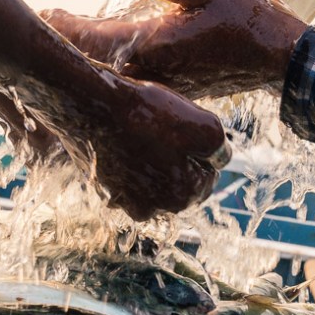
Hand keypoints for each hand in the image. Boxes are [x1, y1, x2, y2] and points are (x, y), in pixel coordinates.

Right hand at [0, 51, 227, 221]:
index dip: (201, 149)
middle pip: (177, 181)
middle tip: (164, 127)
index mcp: (181, 199)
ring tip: (142, 129)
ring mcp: (121, 201)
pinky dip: (127, 157)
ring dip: (151, 159)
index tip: (186, 127)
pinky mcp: (100, 187)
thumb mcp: (207, 126)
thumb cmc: (149, 114)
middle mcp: (151, 210)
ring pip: (150, 178)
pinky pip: (124, 173)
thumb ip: (221, 150)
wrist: (92, 104)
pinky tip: (123, 135)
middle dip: (177, 158)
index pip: (206, 176)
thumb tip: (219, 160)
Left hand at [44, 0, 307, 99]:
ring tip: (73, 34)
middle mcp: (146, 73)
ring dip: (90, 54)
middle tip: (47, 24)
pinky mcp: (171, 91)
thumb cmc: (243, 18)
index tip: (40, 13)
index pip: (86, 36)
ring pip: (111, 71)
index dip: (60, 23)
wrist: (277, 61)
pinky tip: (110, 48)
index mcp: (146, 45)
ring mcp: (158, 86)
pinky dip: (114, 62)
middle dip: (69, 41)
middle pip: (91, 60)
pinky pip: (131, 76)